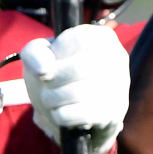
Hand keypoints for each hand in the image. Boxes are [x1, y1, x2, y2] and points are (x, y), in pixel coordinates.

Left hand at [19, 24, 129, 153]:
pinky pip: (82, 115)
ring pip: (79, 93)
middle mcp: (117, 59)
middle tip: (46, 88)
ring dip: (53, 100)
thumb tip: (44, 70)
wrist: (74, 110)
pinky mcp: (113, 112)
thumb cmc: (58, 75)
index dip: (55, 56)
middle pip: (79, 69)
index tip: (47, 68)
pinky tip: (61, 112)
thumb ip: (35, 54)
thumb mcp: (41, 57)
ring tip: (51, 100)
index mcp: (102, 38)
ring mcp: (118, 87)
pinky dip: (62, 115)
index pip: (78, 40)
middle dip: (52, 82)